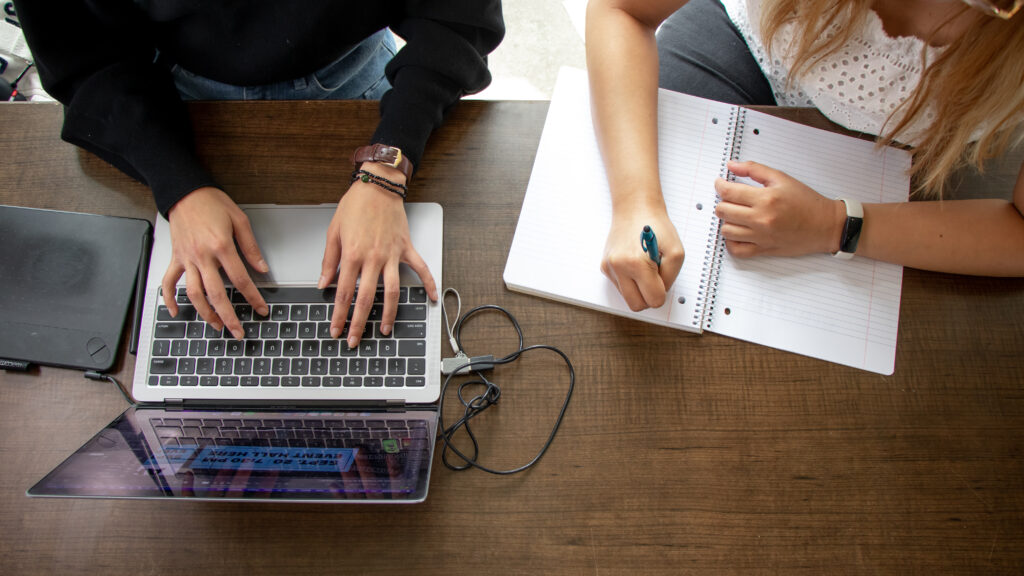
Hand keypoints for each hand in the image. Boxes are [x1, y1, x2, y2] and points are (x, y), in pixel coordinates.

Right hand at [161, 187, 268, 339]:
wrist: (184, 191)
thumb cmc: (212, 202)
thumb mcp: (239, 220)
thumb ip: (251, 247)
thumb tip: (262, 268)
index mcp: (221, 246)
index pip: (241, 280)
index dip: (253, 298)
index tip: (261, 310)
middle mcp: (202, 256)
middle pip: (216, 294)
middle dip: (229, 316)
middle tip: (238, 331)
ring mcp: (187, 259)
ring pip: (194, 293)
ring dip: (205, 313)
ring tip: (216, 325)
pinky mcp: (176, 258)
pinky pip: (169, 282)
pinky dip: (170, 299)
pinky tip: (175, 312)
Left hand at [320, 164, 437, 348]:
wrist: (378, 185)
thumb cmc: (355, 205)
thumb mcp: (333, 231)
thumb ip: (329, 260)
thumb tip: (324, 282)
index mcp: (352, 255)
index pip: (343, 293)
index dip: (338, 314)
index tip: (335, 328)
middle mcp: (373, 258)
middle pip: (365, 299)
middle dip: (358, 323)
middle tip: (354, 339)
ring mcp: (392, 255)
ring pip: (392, 291)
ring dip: (388, 314)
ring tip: (384, 330)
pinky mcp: (406, 249)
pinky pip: (420, 269)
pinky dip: (428, 284)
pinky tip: (431, 299)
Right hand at [601, 203, 683, 310]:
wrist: (634, 208)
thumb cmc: (655, 226)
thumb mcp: (676, 252)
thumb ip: (671, 278)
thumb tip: (660, 293)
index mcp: (636, 263)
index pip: (654, 300)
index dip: (662, 292)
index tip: (662, 279)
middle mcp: (618, 267)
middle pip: (637, 305)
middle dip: (649, 296)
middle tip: (655, 278)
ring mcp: (609, 268)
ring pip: (627, 298)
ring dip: (639, 289)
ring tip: (644, 269)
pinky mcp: (604, 267)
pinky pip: (620, 286)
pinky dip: (630, 281)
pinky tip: (634, 264)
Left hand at [714, 160, 845, 257]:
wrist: (825, 225)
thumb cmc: (806, 201)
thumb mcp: (782, 178)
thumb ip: (754, 169)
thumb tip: (731, 165)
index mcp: (766, 198)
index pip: (728, 192)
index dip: (719, 186)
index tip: (721, 183)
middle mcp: (761, 219)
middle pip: (723, 211)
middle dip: (722, 202)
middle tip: (730, 198)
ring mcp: (761, 236)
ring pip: (726, 230)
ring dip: (726, 221)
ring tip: (735, 214)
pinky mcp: (764, 250)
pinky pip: (736, 250)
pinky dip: (731, 242)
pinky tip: (737, 232)